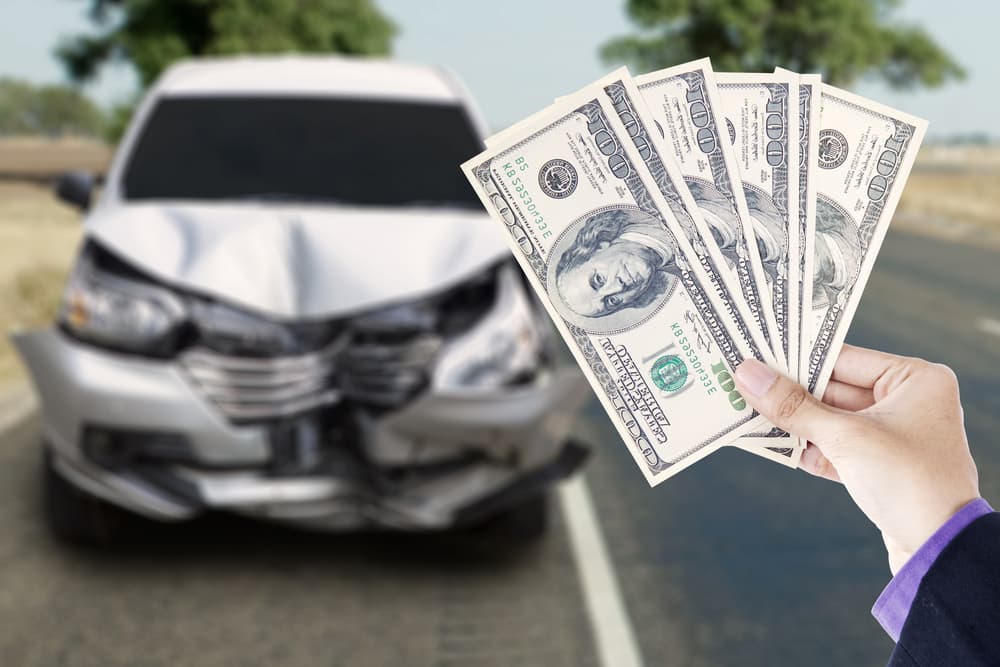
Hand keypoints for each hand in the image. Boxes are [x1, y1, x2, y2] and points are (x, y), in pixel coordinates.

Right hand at [735, 345, 980, 573]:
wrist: (939, 551)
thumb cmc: (908, 481)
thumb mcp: (845, 437)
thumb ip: (793, 405)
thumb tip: (748, 374)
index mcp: (916, 380)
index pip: (844, 359)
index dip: (798, 358)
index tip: (756, 353)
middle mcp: (908, 402)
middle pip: (834, 390)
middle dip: (790, 393)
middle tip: (744, 383)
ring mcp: (894, 436)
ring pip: (830, 420)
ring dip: (794, 422)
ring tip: (748, 411)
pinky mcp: (880, 466)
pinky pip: (835, 446)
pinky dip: (807, 447)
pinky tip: (771, 443)